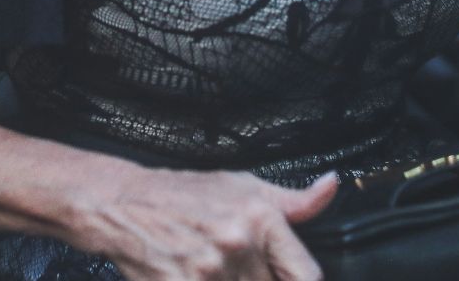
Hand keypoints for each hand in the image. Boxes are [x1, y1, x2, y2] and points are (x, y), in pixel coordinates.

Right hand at [78, 166, 337, 280]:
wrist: (125, 205)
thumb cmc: (186, 195)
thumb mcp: (244, 186)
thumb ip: (295, 200)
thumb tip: (333, 187)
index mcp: (260, 219)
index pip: (306, 276)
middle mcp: (237, 245)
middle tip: (246, 274)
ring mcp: (208, 271)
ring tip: (222, 273)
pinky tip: (201, 276)